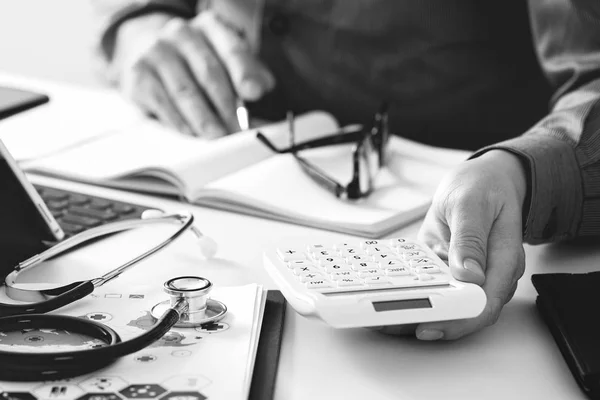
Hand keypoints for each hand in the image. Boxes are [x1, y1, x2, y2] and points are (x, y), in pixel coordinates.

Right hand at [113, 11, 274, 136]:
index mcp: (210, 27)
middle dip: (226, 107)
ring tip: (218, 137)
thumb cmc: (194, 59)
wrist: (144, 47)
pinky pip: (163, 103)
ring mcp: (157, 52)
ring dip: (204, 120)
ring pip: (185, 92)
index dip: (244, 72)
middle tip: (237, 130)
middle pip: (209, 74)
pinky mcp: (139, 74)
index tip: (255, 93)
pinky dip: (180, 122)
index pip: (231, 49)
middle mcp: (182, 33)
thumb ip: (247, 71)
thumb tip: (264, 87)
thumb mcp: (223, 57)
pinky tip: (191, 133)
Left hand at [381, 150, 527, 339]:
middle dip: (428, 323)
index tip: (428, 325)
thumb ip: (469, 239)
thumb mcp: (471, 204)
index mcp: (503, 260)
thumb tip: (469, 275)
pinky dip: (413, 297)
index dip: (457, 320)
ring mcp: (469, 276)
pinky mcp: (449, 272)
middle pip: (464, 313)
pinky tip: (388, 300)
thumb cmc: (482, 188)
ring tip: (381, 318)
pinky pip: (434, 290)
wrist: (482, 180)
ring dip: (416, 314)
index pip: (485, 304)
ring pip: (447, 306)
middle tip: (390, 324)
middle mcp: (490, 275)